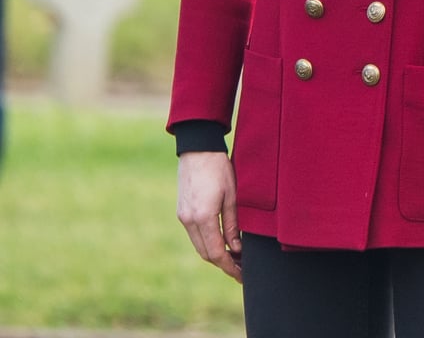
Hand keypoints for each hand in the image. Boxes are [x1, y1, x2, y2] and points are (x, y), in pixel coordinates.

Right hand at [177, 151, 242, 282]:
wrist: (197, 148)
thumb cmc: (219, 167)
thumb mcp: (232, 195)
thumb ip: (232, 224)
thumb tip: (236, 249)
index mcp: (203, 217)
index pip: (217, 253)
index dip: (230, 266)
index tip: (242, 274)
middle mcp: (189, 220)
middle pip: (206, 253)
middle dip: (223, 263)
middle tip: (240, 268)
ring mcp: (183, 216)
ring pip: (199, 245)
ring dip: (214, 254)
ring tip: (233, 257)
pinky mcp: (181, 211)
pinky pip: (194, 234)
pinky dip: (206, 242)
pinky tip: (220, 241)